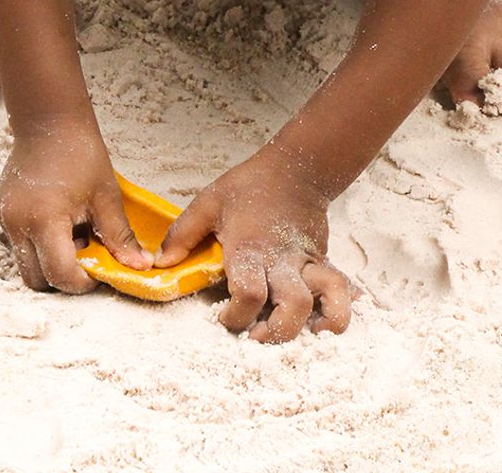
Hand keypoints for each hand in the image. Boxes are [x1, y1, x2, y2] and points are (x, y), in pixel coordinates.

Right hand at [0, 124, 152, 292]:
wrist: (51, 122)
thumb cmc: (83, 154)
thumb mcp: (106, 197)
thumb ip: (120, 236)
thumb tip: (139, 265)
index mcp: (45, 220)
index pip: (59, 274)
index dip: (82, 282)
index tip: (101, 272)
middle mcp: (18, 225)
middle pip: (36, 279)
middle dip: (64, 276)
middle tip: (90, 254)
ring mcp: (5, 220)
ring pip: (25, 264)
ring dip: (51, 261)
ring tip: (77, 232)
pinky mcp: (3, 214)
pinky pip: (20, 244)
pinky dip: (41, 245)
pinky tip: (63, 221)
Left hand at [155, 144, 352, 343]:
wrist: (297, 166)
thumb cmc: (251, 185)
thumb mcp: (209, 202)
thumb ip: (182, 234)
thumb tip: (160, 264)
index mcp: (252, 250)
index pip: (248, 296)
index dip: (235, 317)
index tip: (224, 317)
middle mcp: (284, 261)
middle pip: (292, 309)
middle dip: (276, 333)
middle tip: (257, 335)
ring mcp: (309, 261)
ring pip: (330, 299)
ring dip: (323, 323)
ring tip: (306, 332)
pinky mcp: (323, 259)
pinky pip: (342, 286)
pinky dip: (341, 306)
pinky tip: (330, 319)